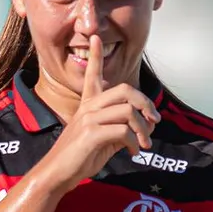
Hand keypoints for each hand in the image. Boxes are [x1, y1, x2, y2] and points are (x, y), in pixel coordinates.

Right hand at [35, 35, 159, 191]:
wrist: (57, 174)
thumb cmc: (80, 158)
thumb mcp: (104, 139)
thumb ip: (123, 128)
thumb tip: (149, 125)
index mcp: (88, 105)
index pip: (92, 74)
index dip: (95, 55)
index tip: (95, 37)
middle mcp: (88, 107)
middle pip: (125, 90)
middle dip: (146, 103)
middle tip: (155, 121)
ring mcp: (88, 119)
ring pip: (128, 112)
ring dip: (143, 130)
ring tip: (144, 144)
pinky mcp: (91, 134)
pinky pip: (123, 132)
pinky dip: (134, 143)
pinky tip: (133, 153)